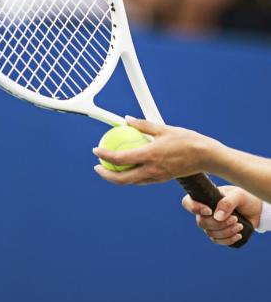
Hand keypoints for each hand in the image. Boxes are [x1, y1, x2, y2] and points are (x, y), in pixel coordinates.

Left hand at [92, 116, 218, 184]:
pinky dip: (130, 176)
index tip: (96, 150)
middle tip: (97, 167)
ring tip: (109, 168)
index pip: (120, 158)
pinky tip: (127, 167)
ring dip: (116, 177)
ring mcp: (156, 177)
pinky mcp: (161, 179)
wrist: (206, 157)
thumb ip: (143, 125)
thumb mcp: (163, 128)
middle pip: (122, 179)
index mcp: (150, 156)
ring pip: (130, 182)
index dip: (105, 156)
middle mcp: (151, 170)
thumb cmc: (186, 140)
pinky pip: (141, 180)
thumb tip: (127, 119)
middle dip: (106, 175)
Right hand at [182, 186, 261, 245]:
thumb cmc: (244, 198)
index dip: (194, 208)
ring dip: (226, 232)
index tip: (209, 211)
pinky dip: (228, 240)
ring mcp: (211, 224)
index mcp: (204, 198)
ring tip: (239, 225)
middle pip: (201, 222)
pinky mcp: (219, 234)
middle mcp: (204, 212)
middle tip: (234, 219)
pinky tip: (238, 235)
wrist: (255, 209)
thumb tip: (216, 217)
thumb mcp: (237, 196)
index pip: (188, 203)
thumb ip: (227, 203)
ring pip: (210, 233)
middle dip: (218, 224)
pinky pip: (218, 241)